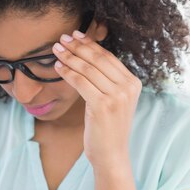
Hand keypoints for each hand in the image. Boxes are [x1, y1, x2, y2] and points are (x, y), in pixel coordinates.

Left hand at [52, 27, 141, 171]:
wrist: (111, 154)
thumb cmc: (108, 128)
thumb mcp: (113, 100)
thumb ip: (107, 81)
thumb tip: (86, 57)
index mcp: (133, 82)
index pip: (108, 57)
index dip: (90, 44)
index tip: (76, 35)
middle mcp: (128, 87)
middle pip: (98, 59)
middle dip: (77, 47)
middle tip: (62, 38)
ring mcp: (117, 96)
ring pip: (88, 69)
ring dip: (69, 57)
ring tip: (55, 50)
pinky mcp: (103, 105)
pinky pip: (81, 82)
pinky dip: (67, 72)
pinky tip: (57, 67)